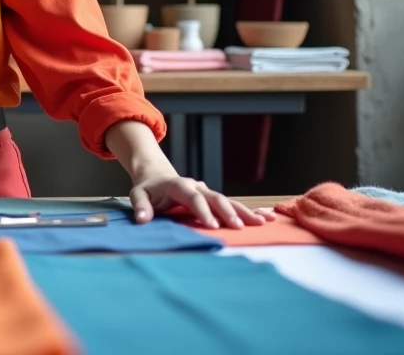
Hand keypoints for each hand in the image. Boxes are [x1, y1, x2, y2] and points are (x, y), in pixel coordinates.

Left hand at [129, 170, 274, 229]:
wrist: (157, 176)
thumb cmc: (148, 188)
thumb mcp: (138, 194)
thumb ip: (141, 206)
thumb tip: (142, 220)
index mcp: (179, 185)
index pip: (193, 198)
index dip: (203, 211)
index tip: (212, 225)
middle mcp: (197, 187)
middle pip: (215, 198)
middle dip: (228, 212)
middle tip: (239, 227)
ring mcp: (207, 192)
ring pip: (228, 200)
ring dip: (244, 211)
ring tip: (261, 222)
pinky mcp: (213, 199)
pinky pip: (232, 204)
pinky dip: (248, 210)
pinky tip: (265, 217)